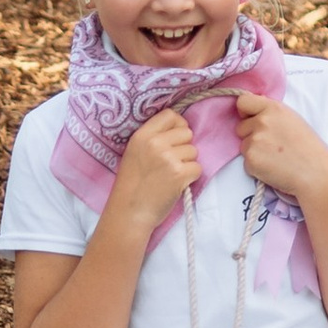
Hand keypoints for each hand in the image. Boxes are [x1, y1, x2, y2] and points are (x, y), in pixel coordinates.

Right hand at [113, 107, 202, 227]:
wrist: (130, 213)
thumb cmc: (132, 185)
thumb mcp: (134, 152)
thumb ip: (153, 138)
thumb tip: (179, 129)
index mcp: (142, 135)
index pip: (170, 115)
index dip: (178, 125)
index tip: (175, 139)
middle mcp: (155, 143)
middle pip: (187, 133)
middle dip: (184, 147)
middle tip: (172, 162)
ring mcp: (168, 158)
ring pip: (194, 151)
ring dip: (187, 163)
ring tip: (171, 175)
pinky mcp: (179, 174)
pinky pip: (197, 168)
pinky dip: (191, 177)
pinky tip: (177, 184)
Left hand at [229, 92, 327, 202]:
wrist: (316, 174)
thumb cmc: (309, 148)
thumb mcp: (293, 120)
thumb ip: (271, 113)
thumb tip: (254, 112)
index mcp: (273, 108)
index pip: (243, 101)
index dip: (245, 112)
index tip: (252, 120)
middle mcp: (262, 121)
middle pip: (240, 127)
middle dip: (250, 135)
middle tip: (271, 145)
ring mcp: (255, 140)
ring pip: (243, 145)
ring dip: (254, 152)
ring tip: (275, 158)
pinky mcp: (251, 160)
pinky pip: (246, 162)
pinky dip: (256, 166)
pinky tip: (273, 167)